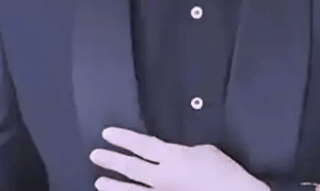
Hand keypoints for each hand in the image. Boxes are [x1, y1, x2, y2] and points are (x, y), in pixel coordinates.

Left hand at [89, 126, 268, 190]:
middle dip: (112, 160)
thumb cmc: (224, 172)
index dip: (123, 138)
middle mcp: (163, 178)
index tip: (106, 133)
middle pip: (131, 168)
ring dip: (114, 186)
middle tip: (95, 155)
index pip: (142, 145)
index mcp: (173, 157)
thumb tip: (171, 155)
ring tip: (99, 182)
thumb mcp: (204, 151)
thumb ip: (182, 151)